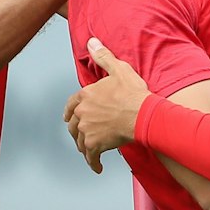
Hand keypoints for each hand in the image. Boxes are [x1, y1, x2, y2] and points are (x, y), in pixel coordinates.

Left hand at [70, 37, 150, 171]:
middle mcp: (82, 113)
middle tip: (80, 137)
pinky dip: (93, 163)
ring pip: (80, 141)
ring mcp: (87, 130)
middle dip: (77, 131)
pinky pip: (91, 156)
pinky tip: (97, 167)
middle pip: (74, 125)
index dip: (68, 112)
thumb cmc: (134, 94)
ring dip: (84, 147)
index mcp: (86, 95)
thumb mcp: (119, 70)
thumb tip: (91, 41)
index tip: (67, 118)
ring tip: (90, 152)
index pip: (71, 105)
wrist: (143, 115)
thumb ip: (103, 57)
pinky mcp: (95, 145)